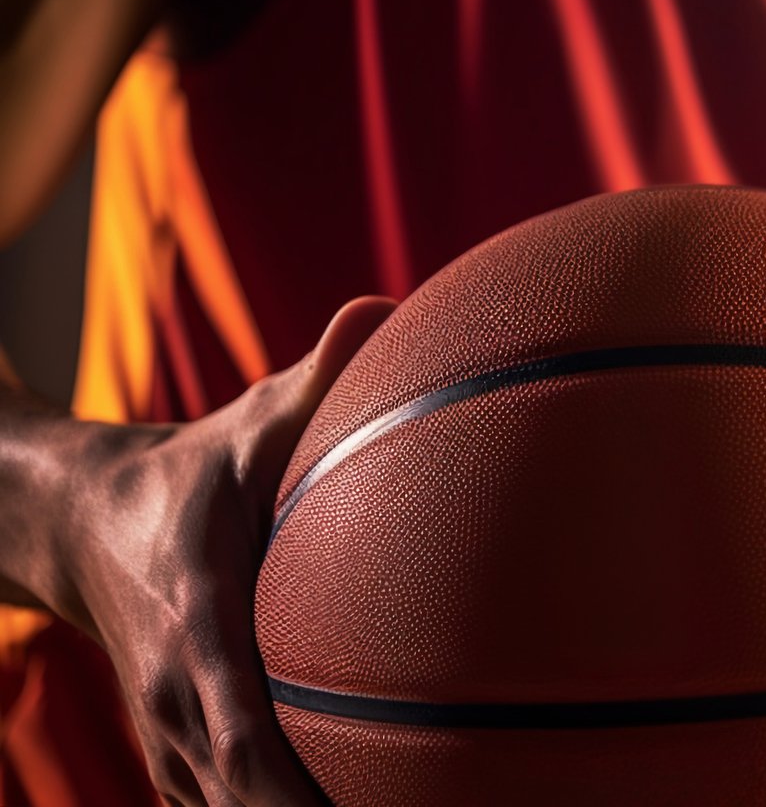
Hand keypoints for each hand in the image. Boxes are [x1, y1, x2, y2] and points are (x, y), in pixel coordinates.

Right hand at [52, 297, 393, 805]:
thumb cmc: (188, 471)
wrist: (81, 521)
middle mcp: (180, 709)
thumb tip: (384, 307)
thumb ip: (315, 378)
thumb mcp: (244, 421)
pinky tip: (366, 806)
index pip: (241, 747)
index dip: (289, 799)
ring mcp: (174, 742)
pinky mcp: (184, 756)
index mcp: (198, 638)